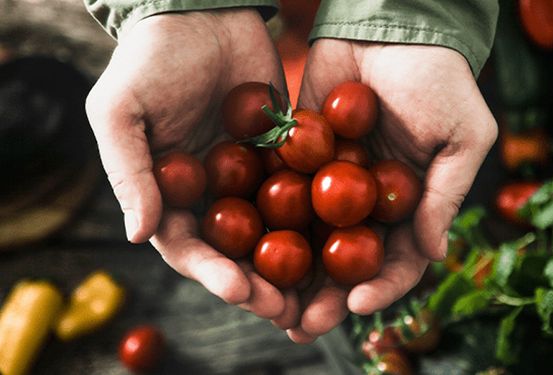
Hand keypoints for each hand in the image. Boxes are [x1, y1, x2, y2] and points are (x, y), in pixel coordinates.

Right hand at [85, 9, 289, 318]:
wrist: (203, 13)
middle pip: (237, 252)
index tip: (241, 291)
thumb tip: (137, 235)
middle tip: (289, 310)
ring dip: (294, 265)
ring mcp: (249, 177)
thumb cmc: (149, 59)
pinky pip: (303, 190)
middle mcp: (211, 194)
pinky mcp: (283, 155)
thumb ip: (127, 172)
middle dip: (260, 284)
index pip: (189, 247)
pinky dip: (319, 218)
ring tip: (319, 293)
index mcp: (170, 194)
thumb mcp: (121, 111)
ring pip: (273, 231)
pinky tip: (341, 240)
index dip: (212, 273)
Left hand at [283, 40, 497, 342]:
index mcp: (410, 204)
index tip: (357, 304)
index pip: (398, 259)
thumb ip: (447, 193)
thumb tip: (435, 253)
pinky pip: (280, 194)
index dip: (381, 286)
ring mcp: (330, 182)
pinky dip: (264, 223)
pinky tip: (244, 249)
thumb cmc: (441, 78)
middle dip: (326, 295)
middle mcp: (368, 202)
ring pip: (309, 239)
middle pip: (346, 260)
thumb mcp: (463, 134)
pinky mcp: (296, 157)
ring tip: (265, 301)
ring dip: (290, 274)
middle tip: (302, 324)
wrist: (391, 26)